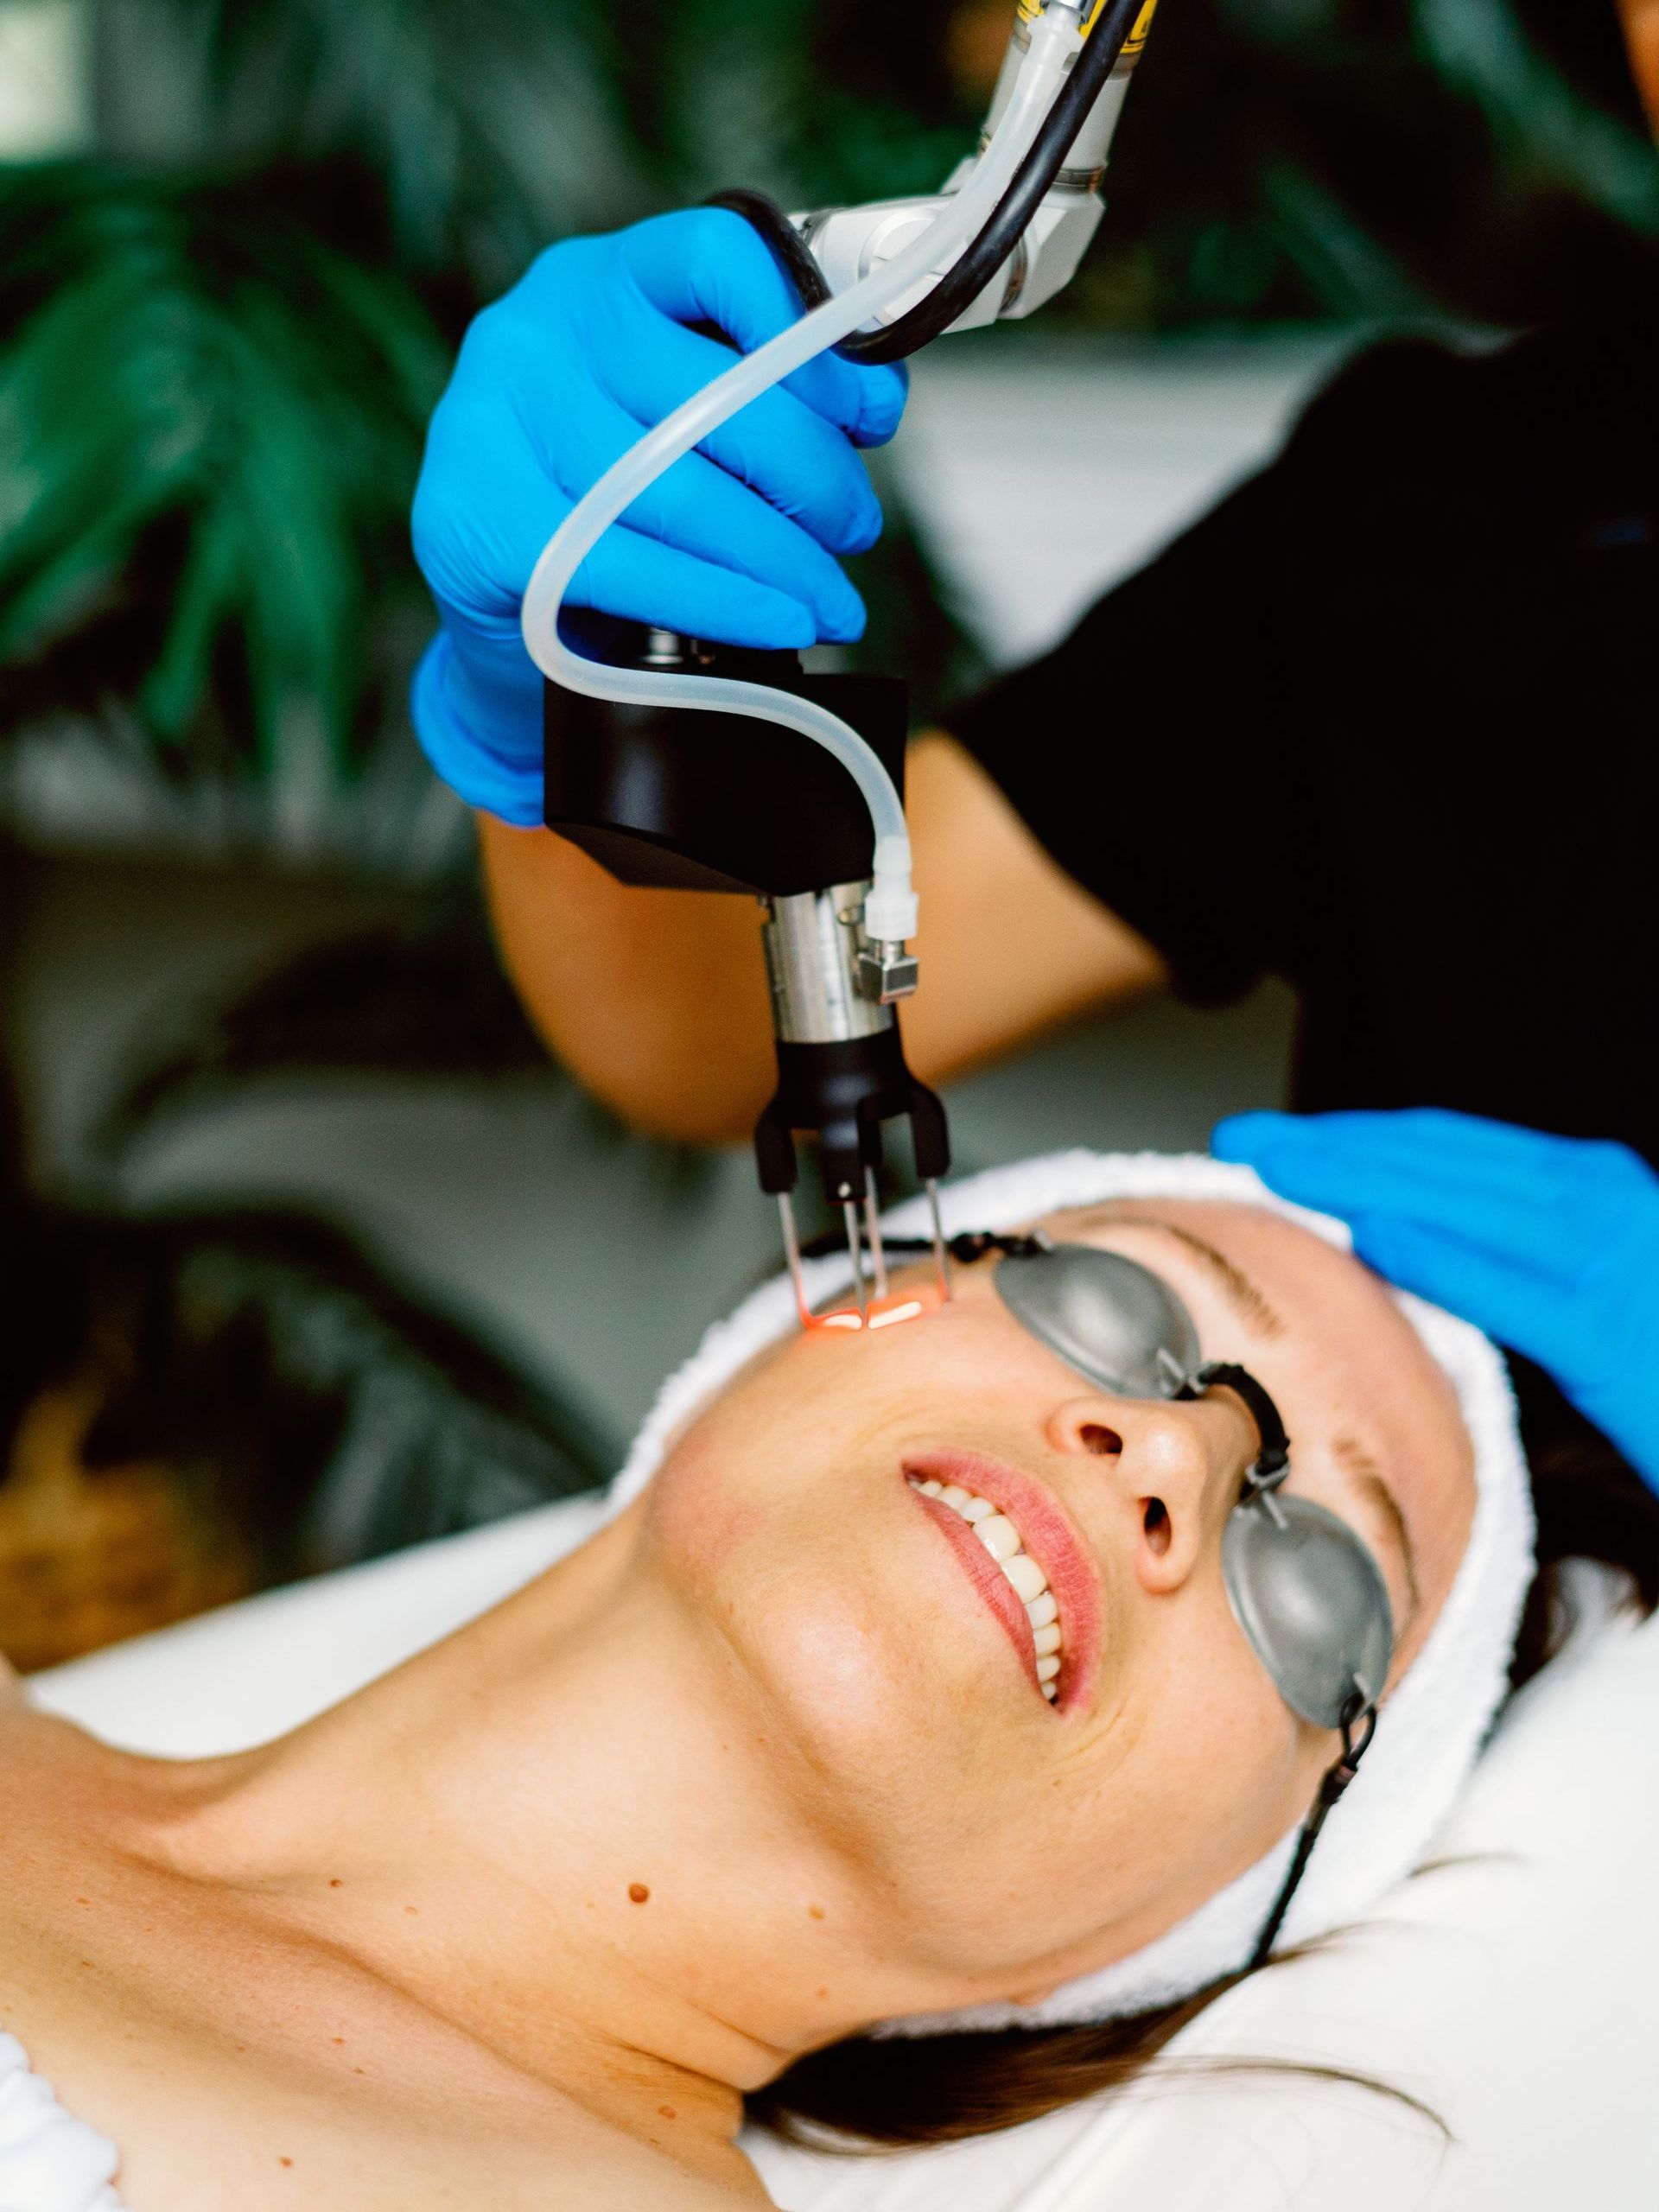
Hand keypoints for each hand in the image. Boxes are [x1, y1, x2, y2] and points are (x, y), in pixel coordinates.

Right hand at [410, 208, 908, 824]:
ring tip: (834, 600)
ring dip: (785, 559)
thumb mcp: (673, 413)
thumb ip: (755, 386)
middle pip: (719, 394)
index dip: (812, 336)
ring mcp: (496, 421)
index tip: (869, 414)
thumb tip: (874, 404)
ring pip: (684, 492)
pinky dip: (727, 602)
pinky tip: (781, 623)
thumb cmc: (609, 495)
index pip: (721, 256)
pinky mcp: (484, 522)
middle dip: (816, 478)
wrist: (496, 599)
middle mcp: (540, 330)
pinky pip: (635, 566)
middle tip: (855, 532)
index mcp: (601, 277)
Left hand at [1213, 1108, 1658, 1490]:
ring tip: (1278, 1170)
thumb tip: (1391, 1234)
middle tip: (1243, 1139)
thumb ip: (1502, 1254)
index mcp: (1588, 1187)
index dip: (1355, 1136)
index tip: (1274, 1137)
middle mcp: (1603, 1200)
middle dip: (1336, 1144)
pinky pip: (1520, 1289)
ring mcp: (1616, 1260)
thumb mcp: (1581, 1292)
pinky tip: (1378, 1241)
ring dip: (1363, 1178)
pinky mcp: (1619, 1334)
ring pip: (1468, 1204)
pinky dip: (1448, 1258)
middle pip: (1444, 1158)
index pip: (1450, 1147)